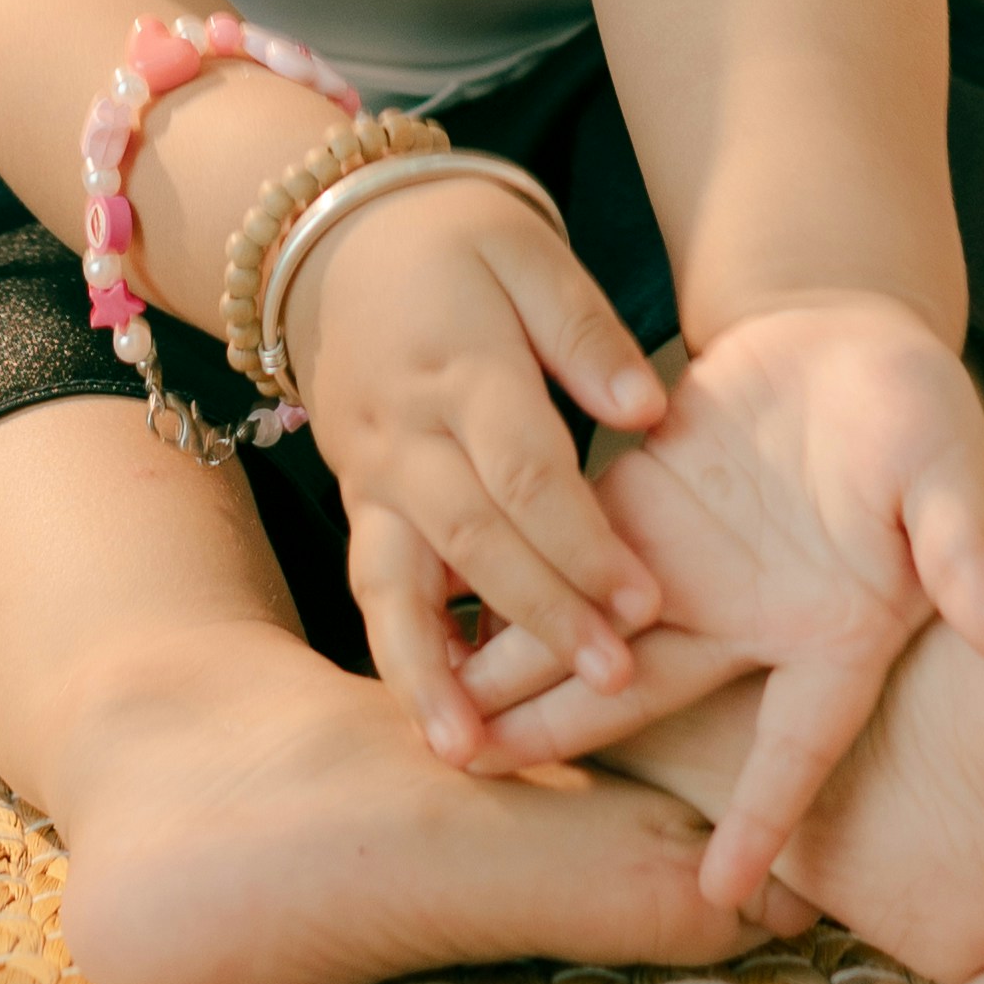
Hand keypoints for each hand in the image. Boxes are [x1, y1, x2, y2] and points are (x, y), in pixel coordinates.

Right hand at [288, 177, 667, 764]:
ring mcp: (371, 474)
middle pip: (473, 537)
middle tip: (611, 683)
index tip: (647, 602)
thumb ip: (586, 331)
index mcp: (461, 364)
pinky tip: (438, 719)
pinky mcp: (358, 501)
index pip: (526, 469)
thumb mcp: (526, 251)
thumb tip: (649, 412)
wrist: (334, 235)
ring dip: (430, 669)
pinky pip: (373, 585)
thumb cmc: (456, 239)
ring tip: (467, 748)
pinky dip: (400, 654)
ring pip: (394, 581)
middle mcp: (407, 432)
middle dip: (541, 617)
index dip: (585, 541)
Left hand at [457, 294, 983, 904]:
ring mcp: (687, 567)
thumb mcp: (952, 477)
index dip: (764, 814)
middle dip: (568, 735)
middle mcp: (748, 622)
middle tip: (482, 782)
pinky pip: (570, 552)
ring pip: (589, 637)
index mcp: (836, 633)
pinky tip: (446, 616)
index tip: (719, 895)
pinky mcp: (642, 505)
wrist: (851, 337)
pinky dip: (513, 585)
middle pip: (647, 696)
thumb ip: (970, 558)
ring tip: (441, 727)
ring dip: (519, 675)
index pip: (797, 743)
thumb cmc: (920, 414)